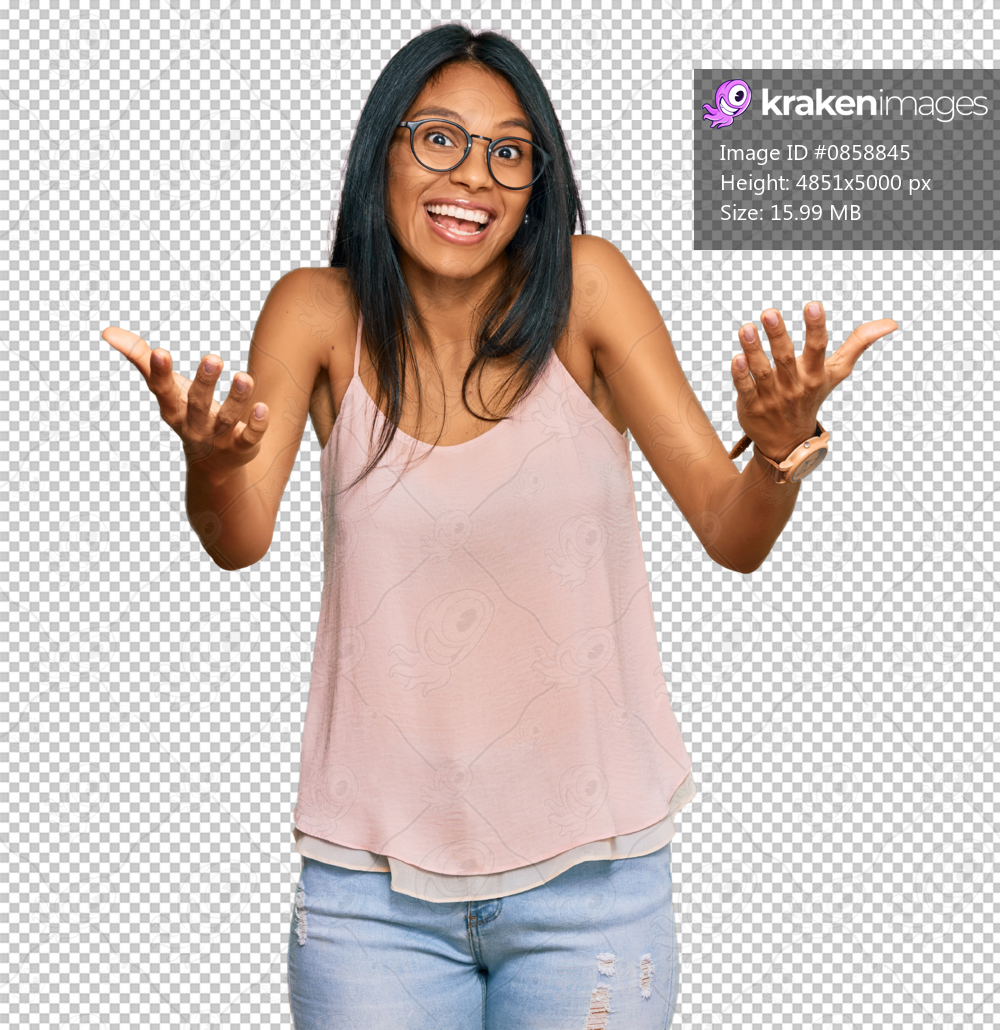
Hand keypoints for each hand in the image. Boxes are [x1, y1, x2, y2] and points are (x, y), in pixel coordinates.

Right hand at [101, 326, 269, 481]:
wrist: (213, 462)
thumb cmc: (186, 412)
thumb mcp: (165, 388)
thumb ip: (140, 358)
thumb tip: (106, 331)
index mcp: (172, 409)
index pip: (163, 391)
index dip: (160, 373)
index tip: (160, 352)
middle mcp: (194, 424)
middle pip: (198, 403)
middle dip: (204, 382)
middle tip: (213, 358)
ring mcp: (219, 438)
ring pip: (227, 418)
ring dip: (237, 399)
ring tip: (245, 377)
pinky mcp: (242, 447)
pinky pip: (250, 437)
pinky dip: (257, 424)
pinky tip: (263, 408)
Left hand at [731, 302, 897, 462]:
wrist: (788, 442)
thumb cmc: (811, 396)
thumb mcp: (836, 373)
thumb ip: (858, 345)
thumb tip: (891, 323)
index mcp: (814, 375)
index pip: (817, 348)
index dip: (815, 326)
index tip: (813, 304)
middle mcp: (793, 386)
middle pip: (785, 357)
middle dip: (778, 334)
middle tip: (769, 312)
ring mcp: (771, 397)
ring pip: (761, 371)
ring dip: (753, 350)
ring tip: (747, 328)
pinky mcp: (751, 406)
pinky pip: (745, 389)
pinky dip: (740, 375)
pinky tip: (736, 358)